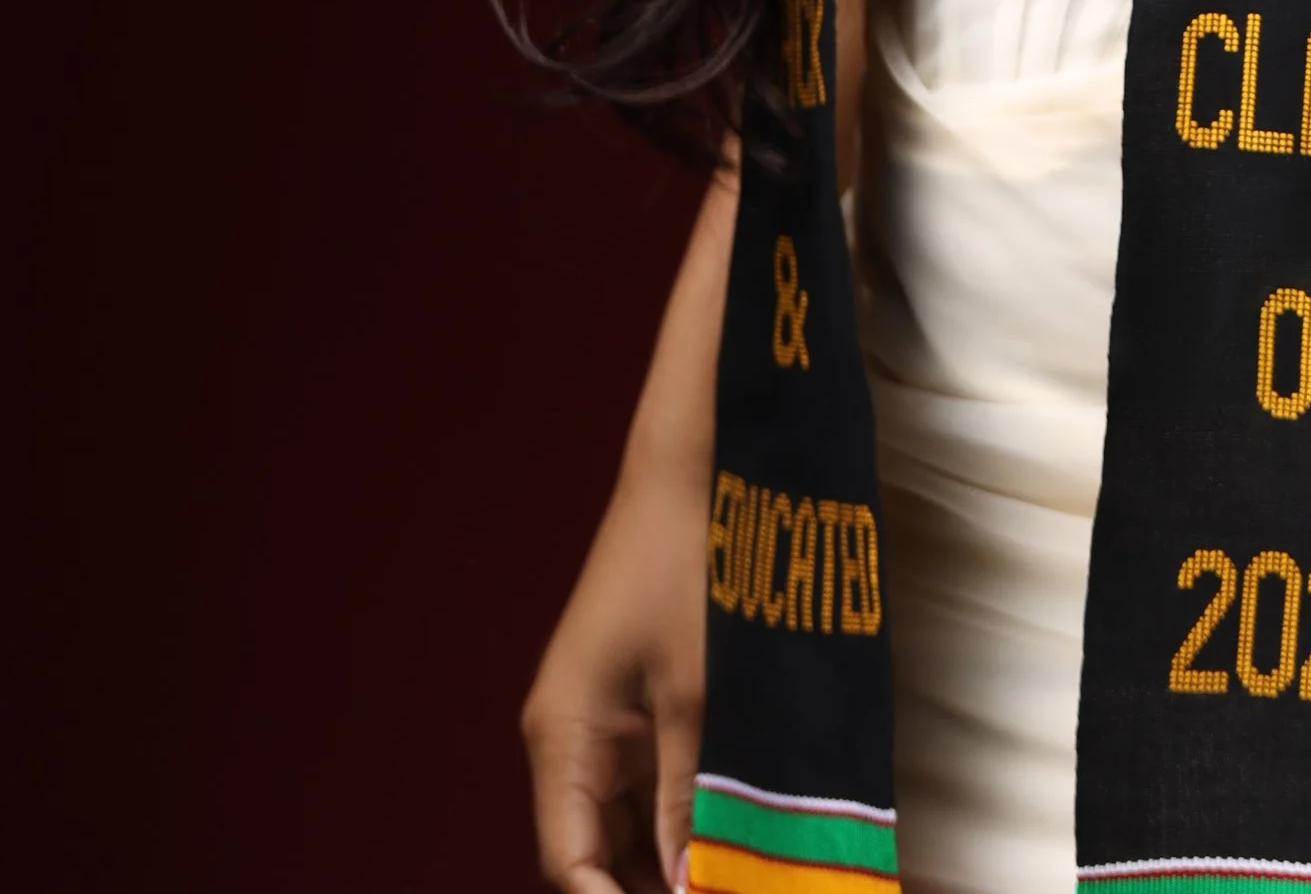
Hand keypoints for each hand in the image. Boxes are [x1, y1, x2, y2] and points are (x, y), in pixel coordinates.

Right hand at [522, 427, 709, 893]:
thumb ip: (690, 799)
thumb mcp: (699, 696)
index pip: (568, 865)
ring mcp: (604, 723)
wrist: (696, 472)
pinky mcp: (639, 707)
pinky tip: (727, 848)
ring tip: (734, 880)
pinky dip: (683, 823)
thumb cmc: (692, 568)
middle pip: (594, 856)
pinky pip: (651, 790)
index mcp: (562, 736)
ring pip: (626, 830)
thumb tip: (690, 885)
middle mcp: (570, 739)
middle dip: (648, 890)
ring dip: (670, 864)